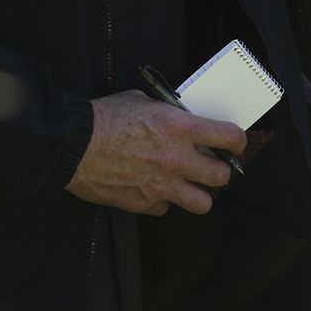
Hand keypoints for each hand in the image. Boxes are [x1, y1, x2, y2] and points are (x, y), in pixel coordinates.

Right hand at [65, 90, 248, 215]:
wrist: (73, 145)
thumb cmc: (104, 117)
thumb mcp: (143, 102)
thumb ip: (167, 114)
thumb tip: (178, 118)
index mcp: (181, 128)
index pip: (230, 137)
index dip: (238, 141)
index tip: (235, 144)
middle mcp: (178, 160)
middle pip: (222, 176)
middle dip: (220, 171)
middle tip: (210, 166)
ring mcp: (162, 186)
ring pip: (202, 203)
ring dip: (198, 194)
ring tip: (188, 185)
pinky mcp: (144, 204)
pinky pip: (165, 208)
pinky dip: (162, 201)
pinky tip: (152, 189)